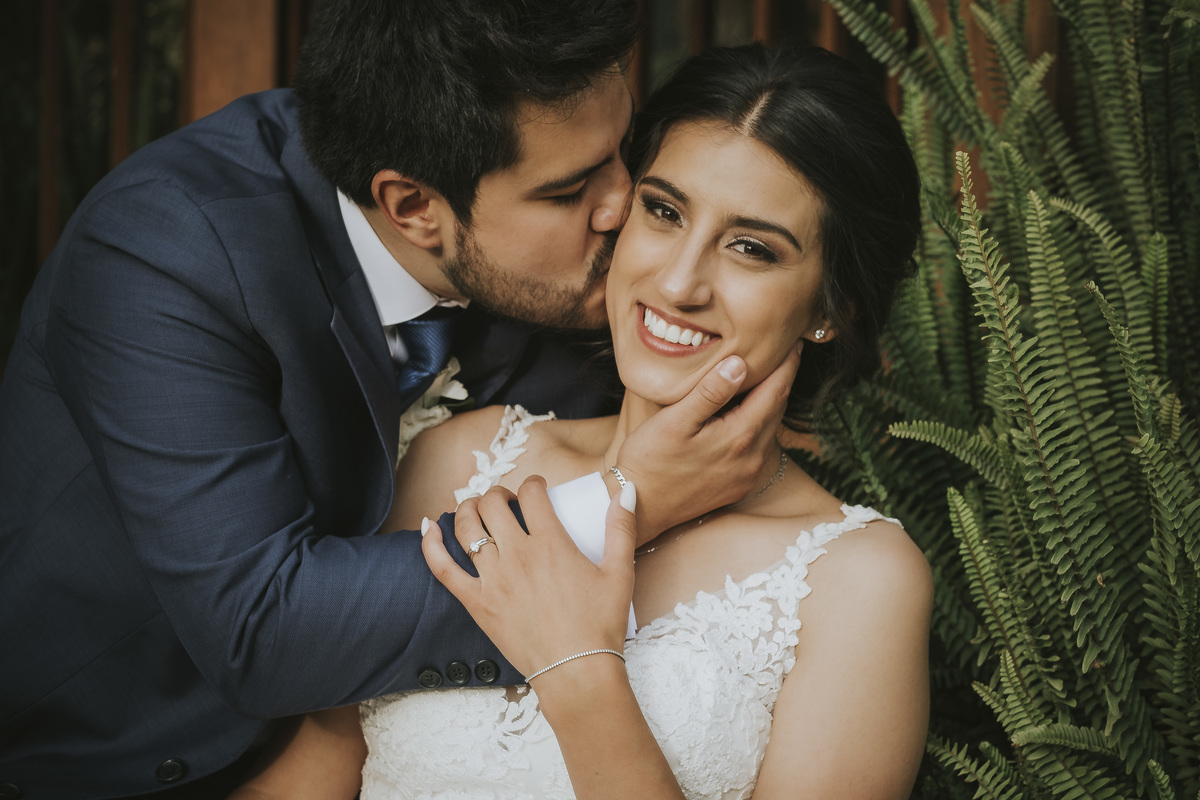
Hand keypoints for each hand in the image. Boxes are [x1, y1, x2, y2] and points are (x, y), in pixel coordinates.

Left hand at [421, 476, 637, 678]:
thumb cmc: (601, 624)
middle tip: (508, 502)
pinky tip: (428, 526)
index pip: (532, 494)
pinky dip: (431, 544)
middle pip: (493, 504)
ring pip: (466, 527)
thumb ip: (622, 527)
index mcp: (551, 544)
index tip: (537, 488)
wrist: (576, 672)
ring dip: (468, 508)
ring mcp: (493, 580)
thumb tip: (627, 489)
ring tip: (478, 509)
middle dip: (499, 493)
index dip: (533, 483)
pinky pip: (443, 567)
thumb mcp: (620, 572)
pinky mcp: (476, 603)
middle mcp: (517, 556)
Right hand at [613, 342, 802, 542]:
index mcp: (739, 437)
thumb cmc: (649, 461)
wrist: (640, 507)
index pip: (775, 392)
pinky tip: (745, 414)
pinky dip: (759, 425)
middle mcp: (751, 459)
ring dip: (771, 403)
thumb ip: (710, 393)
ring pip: (770, 430)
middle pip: (777, 410)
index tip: (794, 342)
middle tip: (785, 353)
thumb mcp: (675, 421)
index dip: (787, 365)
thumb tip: (739, 364)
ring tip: (766, 377)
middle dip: (782, 380)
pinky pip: (759, 448)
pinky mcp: (738, 485)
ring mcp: (746, 475)